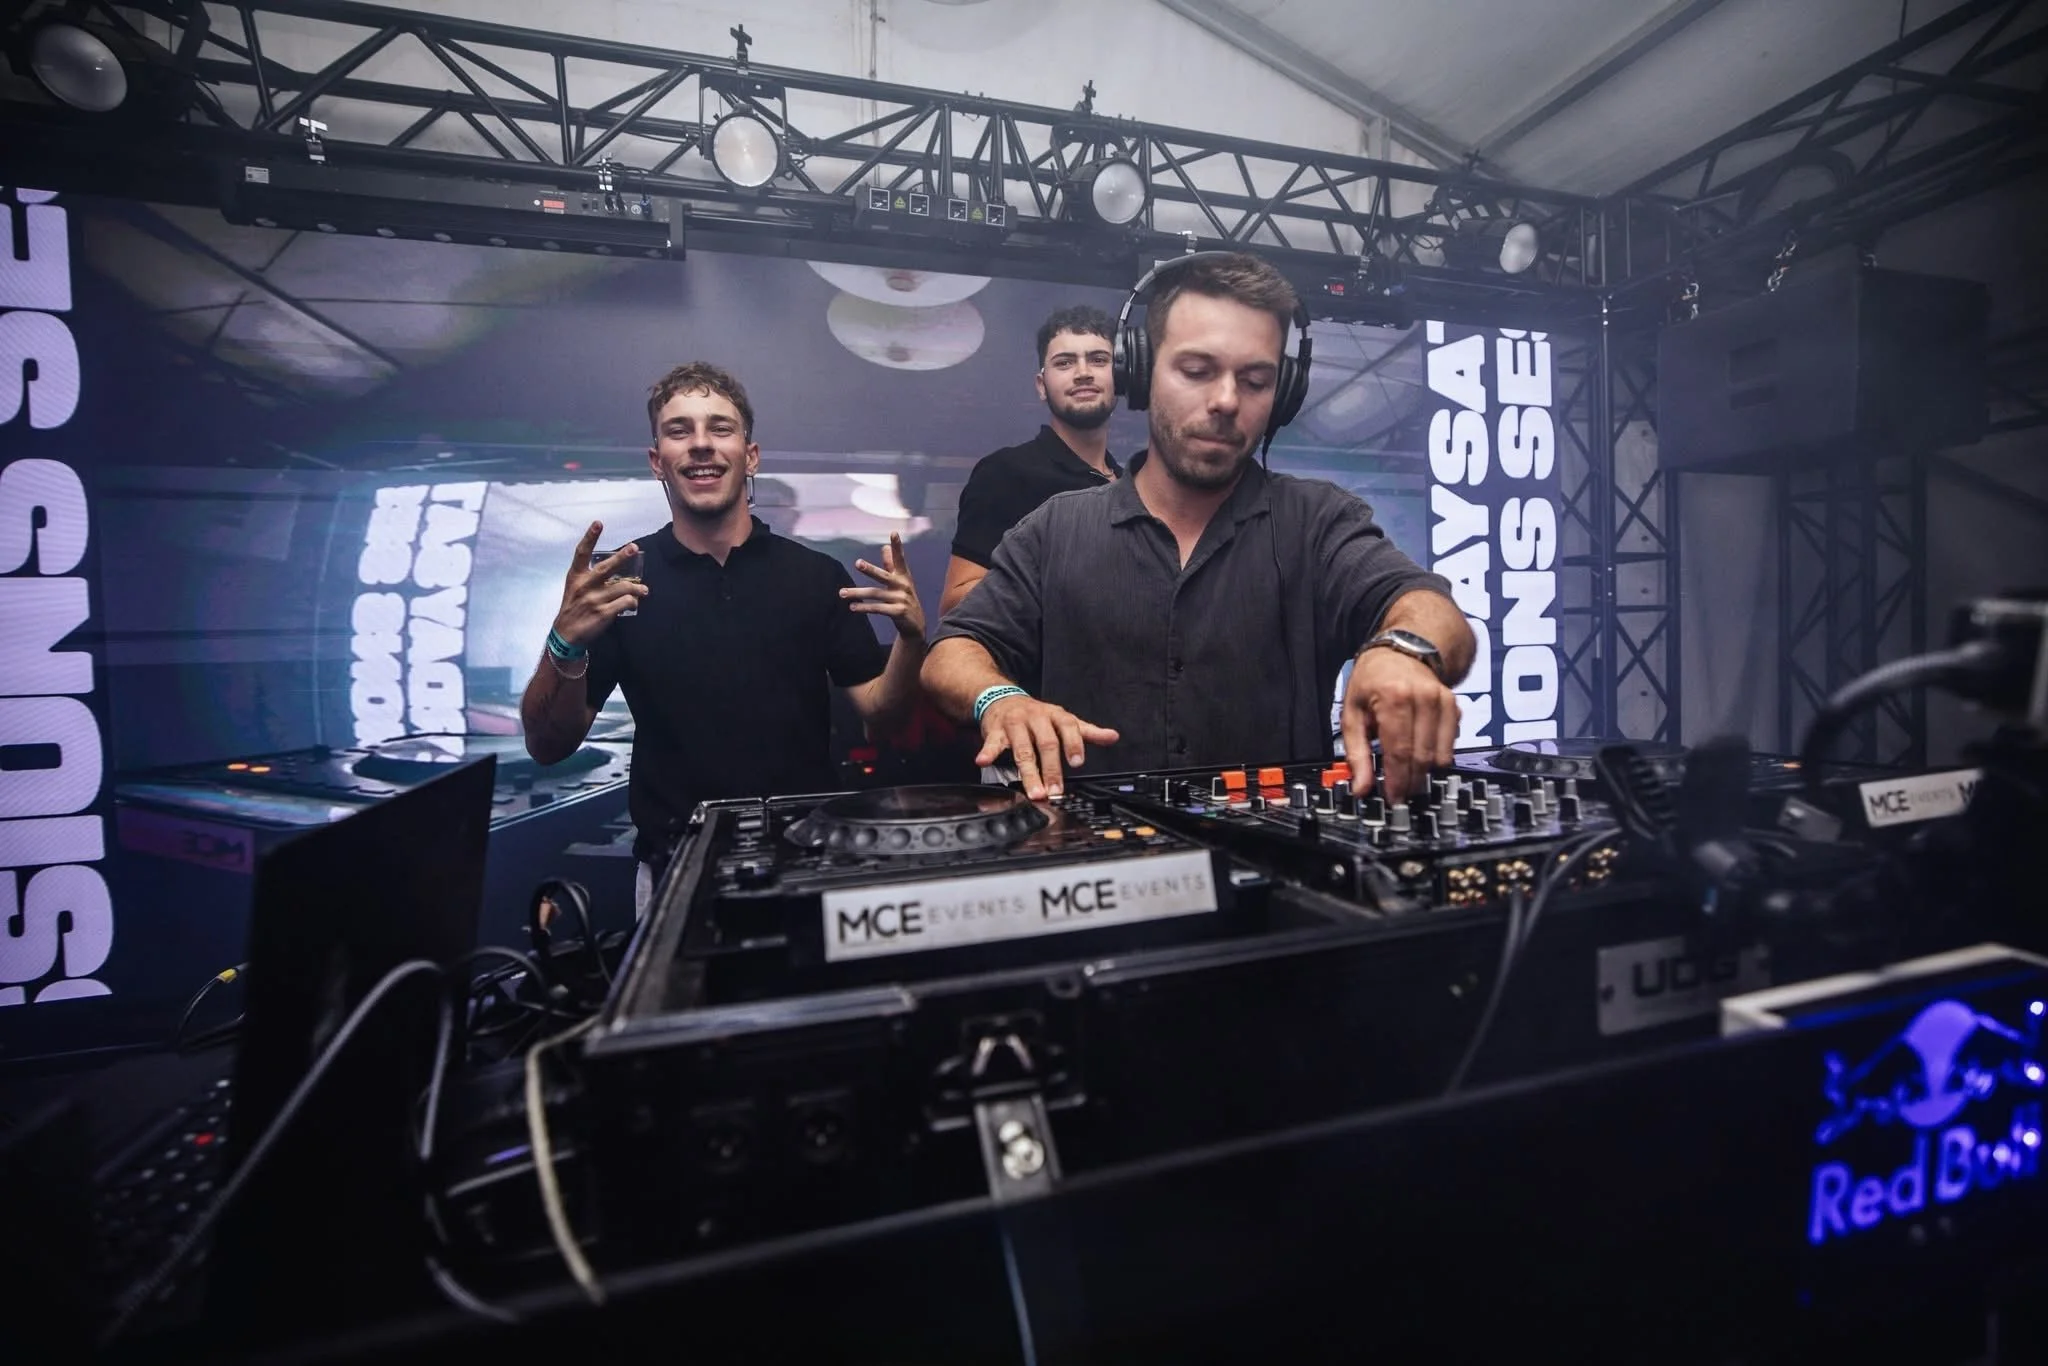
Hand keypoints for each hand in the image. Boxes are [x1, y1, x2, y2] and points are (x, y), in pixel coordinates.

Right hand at [552, 520, 645, 646]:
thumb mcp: (575, 587)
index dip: (590, 537)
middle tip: (634, 548)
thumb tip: (617, 568)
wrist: (566, 634)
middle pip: (605, 568)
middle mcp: (584, 586)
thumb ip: (591, 576)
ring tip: (644, 590)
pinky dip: (633, 601)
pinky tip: (634, 602)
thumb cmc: (574, 607)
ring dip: (637, 588)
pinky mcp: (603, 613)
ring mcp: (594, 600)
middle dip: (621, 557)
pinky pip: (625, 602)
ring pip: (622, 587)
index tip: (598, 523)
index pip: (581, 553)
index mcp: (576, 576)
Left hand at [841, 533, 926, 642]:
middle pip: (883, 576)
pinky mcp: (898, 612)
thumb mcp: (900, 581)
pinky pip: (878, 609)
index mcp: (903, 576)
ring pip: (875, 594)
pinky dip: (864, 608)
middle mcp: (903, 585)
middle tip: (858, 563)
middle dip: (870, 570)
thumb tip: (884, 547)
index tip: (893, 533)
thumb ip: (891, 564)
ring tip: (842, 593)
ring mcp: (901, 599)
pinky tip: (853, 607)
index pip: (900, 558)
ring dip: (857, 593)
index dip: (897, 546)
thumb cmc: (905, 598)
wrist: (916, 624)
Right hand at [976, 695, 1119, 800]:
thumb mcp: (1063, 719)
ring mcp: (1015, 724)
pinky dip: (988, 752)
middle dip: (1051, 769)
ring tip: (1034, 791)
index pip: (1068, 728)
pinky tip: (983, 761)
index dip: (1073, 744)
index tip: (1077, 762)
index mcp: (1055, 716)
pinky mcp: (995, 731)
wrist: (1002, 698)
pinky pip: (992, 743)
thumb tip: (1112, 737)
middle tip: (1055, 791)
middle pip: (1046, 744)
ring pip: (1022, 749)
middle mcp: (1036, 718)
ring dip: (1028, 772)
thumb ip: (1087, 731)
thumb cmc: (1036, 715)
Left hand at [1343, 647, 1458, 800]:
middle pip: (1422, 756)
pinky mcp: (1455, 707)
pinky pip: (1450, 745)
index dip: (1397, 780)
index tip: (1393, 799)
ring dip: (1424, 772)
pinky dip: (1437, 756)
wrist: (1403, 650)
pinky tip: (1421, 753)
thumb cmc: (1372, 681)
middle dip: (1411, 781)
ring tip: (1408, 775)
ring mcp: (1443, 702)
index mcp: (1393, 698)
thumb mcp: (1351, 713)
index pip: (1400, 751)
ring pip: (1440, 755)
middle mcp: (1423, 699)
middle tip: (1400, 794)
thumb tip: (1361, 789)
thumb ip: (1355, 754)